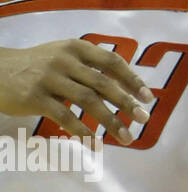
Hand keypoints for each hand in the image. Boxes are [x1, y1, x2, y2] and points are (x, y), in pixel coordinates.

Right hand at [0, 40, 152, 144]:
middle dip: (127, 102)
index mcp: (77, 48)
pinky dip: (82, 131)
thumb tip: (125, 88)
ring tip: (126, 136)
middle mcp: (66, 60)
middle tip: (144, 118)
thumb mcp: (63, 55)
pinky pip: (65, 116)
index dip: (132, 79)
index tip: (148, 97)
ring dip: (111, 121)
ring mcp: (50, 78)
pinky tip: (94, 143)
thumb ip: (89, 66)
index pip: (112, 62)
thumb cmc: (36, 65)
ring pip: (88, 101)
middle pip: (103, 83)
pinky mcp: (35, 98)